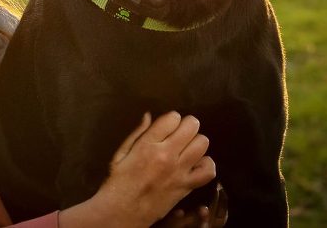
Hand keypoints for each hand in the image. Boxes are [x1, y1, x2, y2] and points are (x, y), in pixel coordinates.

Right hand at [59, 112, 215, 227]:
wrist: (123, 211)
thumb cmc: (118, 180)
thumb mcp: (120, 153)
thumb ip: (136, 133)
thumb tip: (149, 115)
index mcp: (148, 144)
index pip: (173, 117)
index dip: (171, 119)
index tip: (167, 126)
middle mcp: (166, 154)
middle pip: (192, 126)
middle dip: (187, 125)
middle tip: (179, 134)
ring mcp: (179, 171)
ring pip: (203, 144)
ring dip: (196, 142)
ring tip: (187, 148)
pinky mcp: (187, 186)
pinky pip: (208, 170)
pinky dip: (206, 164)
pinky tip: (196, 163)